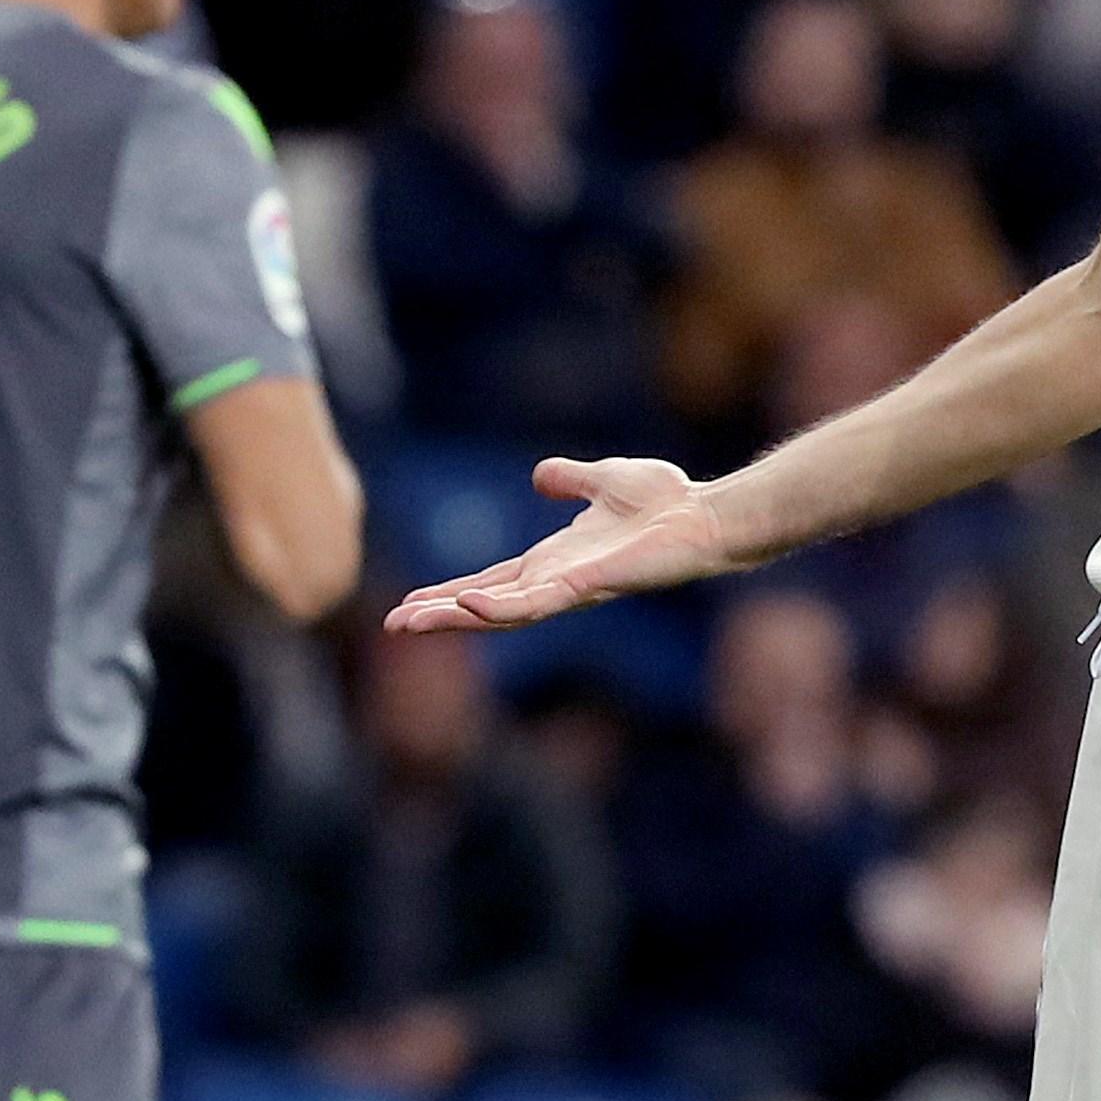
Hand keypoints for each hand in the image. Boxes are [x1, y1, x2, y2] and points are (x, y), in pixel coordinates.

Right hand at [383, 457, 745, 632]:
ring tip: (413, 622)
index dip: (450, 594)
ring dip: (456, 617)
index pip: (491, 582)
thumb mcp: (604, 481)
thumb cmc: (666, 503)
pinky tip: (468, 603)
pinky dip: (501, 606)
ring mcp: (571, 588)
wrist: (705, 516)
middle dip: (441, 615)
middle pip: (486, 604)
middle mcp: (557, 581)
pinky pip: (537, 602)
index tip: (409, 604)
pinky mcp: (589, 586)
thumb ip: (571, 480)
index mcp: (554, 561)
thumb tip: (541, 475)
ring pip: (502, 611)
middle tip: (394, 625)